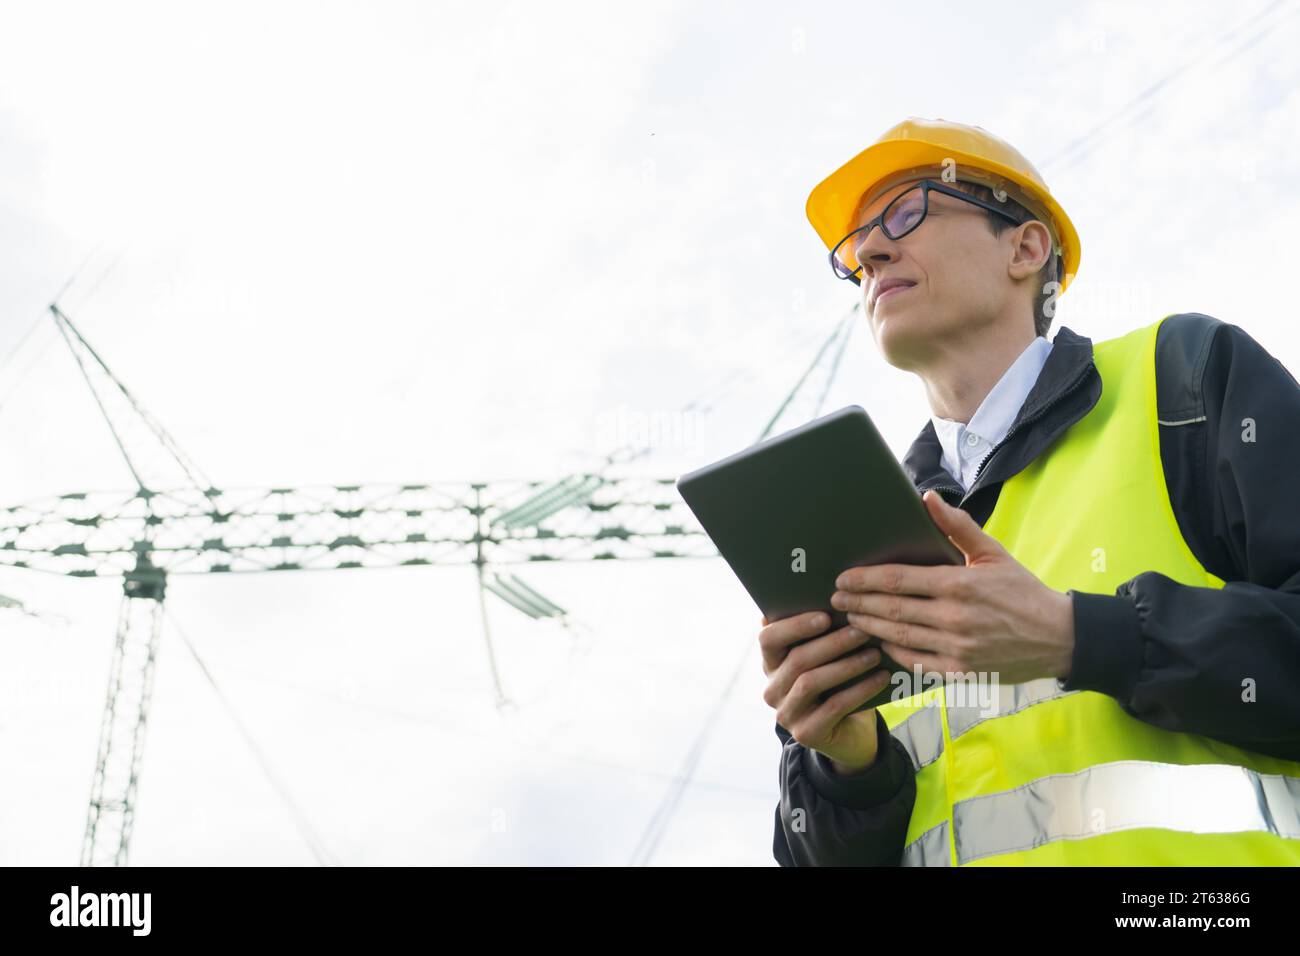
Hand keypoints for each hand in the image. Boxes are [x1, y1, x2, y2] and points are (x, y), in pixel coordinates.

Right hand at [758, 610, 891, 772]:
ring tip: (875, 653)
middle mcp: (772, 689)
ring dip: (847, 665)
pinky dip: (859, 690)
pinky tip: (881, 678)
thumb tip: (843, 603)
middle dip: (832, 642)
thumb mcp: (826, 660)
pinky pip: (833, 707)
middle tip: (862, 630)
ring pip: (811, 682)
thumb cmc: (838, 685)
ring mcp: (786, 714)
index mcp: (771, 664)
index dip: (794, 625)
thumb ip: (821, 636)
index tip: (826, 615)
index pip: (768, 639)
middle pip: (796, 659)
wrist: (850, 734)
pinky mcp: (806, 734)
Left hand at [830, 489, 1075, 685]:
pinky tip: (879, 642)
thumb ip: (957, 526)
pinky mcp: (960, 671)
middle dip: (858, 602)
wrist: (1059, 637)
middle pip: (891, 609)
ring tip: (849, 617)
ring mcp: (956, 647)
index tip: (843, 577)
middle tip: (835, 598)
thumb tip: (927, 497)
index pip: (899, 580)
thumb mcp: (993, 553)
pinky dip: (893, 652)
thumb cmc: (1023, 591)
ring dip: (869, 627)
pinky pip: (916, 662)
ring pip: (899, 637)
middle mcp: (954, 617)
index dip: (865, 579)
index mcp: (959, 584)